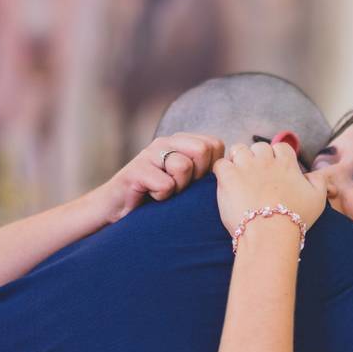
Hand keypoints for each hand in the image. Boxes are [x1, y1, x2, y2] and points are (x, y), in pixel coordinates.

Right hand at [92, 133, 223, 223]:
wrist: (118, 209)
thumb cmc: (158, 197)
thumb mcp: (186, 182)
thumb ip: (205, 171)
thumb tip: (233, 172)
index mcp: (181, 142)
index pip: (215, 144)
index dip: (212, 167)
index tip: (197, 182)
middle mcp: (166, 143)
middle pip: (203, 149)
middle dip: (198, 175)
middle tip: (181, 187)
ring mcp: (149, 154)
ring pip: (183, 167)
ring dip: (178, 188)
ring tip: (165, 192)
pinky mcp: (136, 170)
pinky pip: (164, 185)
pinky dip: (161, 197)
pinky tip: (151, 197)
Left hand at [213, 141, 325, 237]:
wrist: (271, 234)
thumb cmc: (296, 219)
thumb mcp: (318, 200)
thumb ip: (319, 182)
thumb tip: (313, 175)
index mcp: (286, 163)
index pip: (280, 147)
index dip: (276, 157)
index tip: (274, 171)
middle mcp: (266, 160)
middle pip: (259, 147)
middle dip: (257, 158)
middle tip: (256, 177)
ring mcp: (246, 167)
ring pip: (238, 150)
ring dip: (238, 160)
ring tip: (239, 177)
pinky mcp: (228, 177)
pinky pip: (220, 164)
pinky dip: (222, 171)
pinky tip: (226, 183)